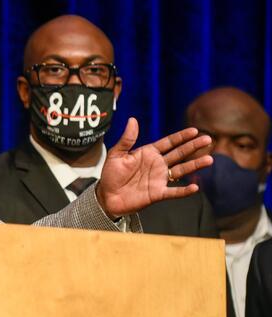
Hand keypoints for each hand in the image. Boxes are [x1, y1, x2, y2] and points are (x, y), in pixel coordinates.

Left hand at [97, 118, 212, 217]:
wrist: (106, 196)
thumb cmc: (111, 175)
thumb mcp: (116, 155)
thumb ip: (126, 139)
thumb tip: (133, 120)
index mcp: (149, 153)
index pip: (169, 143)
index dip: (181, 137)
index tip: (194, 131)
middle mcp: (158, 164)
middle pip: (179, 154)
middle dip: (193, 146)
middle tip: (208, 139)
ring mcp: (159, 179)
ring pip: (181, 170)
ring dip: (194, 165)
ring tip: (208, 159)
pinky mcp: (158, 193)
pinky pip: (174, 192)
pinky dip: (184, 191)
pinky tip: (194, 187)